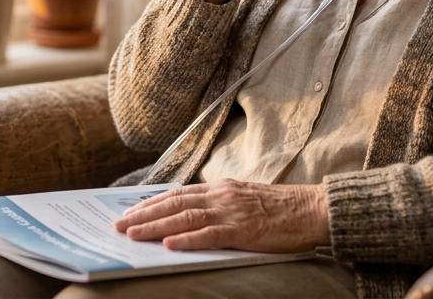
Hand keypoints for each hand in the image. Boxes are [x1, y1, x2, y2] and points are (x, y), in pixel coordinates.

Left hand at [113, 179, 329, 252]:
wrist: (313, 209)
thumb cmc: (283, 209)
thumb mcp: (245, 200)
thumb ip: (221, 205)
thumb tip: (193, 217)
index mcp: (222, 188)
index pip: (178, 193)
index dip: (151, 202)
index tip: (129, 210)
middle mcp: (222, 195)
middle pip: (174, 203)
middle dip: (143, 214)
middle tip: (119, 225)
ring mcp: (232, 212)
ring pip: (185, 218)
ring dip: (156, 227)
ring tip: (133, 235)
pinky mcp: (244, 230)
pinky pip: (210, 235)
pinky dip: (188, 240)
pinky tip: (170, 245)